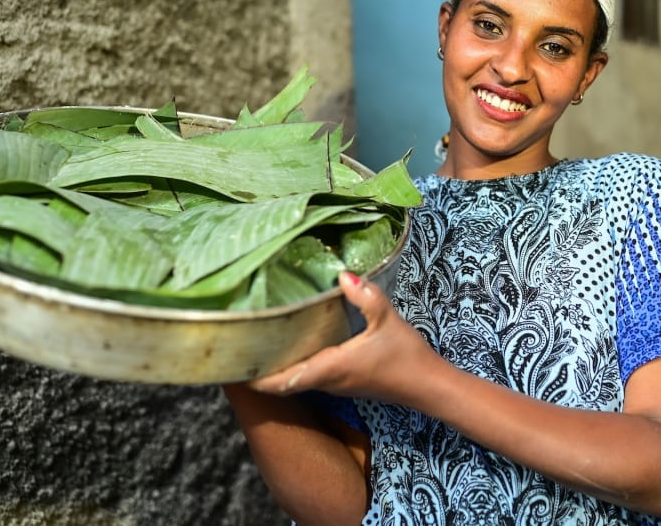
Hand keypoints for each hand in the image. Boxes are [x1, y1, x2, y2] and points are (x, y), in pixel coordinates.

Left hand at [246, 272, 438, 403]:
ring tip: (260, 342)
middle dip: (260, 369)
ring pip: (296, 380)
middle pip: (283, 382)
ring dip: (277, 367)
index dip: (257, 377)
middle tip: (240, 346)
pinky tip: (295, 343)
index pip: (284, 380)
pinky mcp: (344, 382)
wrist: (427, 385)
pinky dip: (295, 364)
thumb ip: (364, 295)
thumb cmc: (405, 356)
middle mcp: (327, 381)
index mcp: (330, 368)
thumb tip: (341, 274)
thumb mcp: (387, 320)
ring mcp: (335, 385)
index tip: (234, 364)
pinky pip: (310, 376)